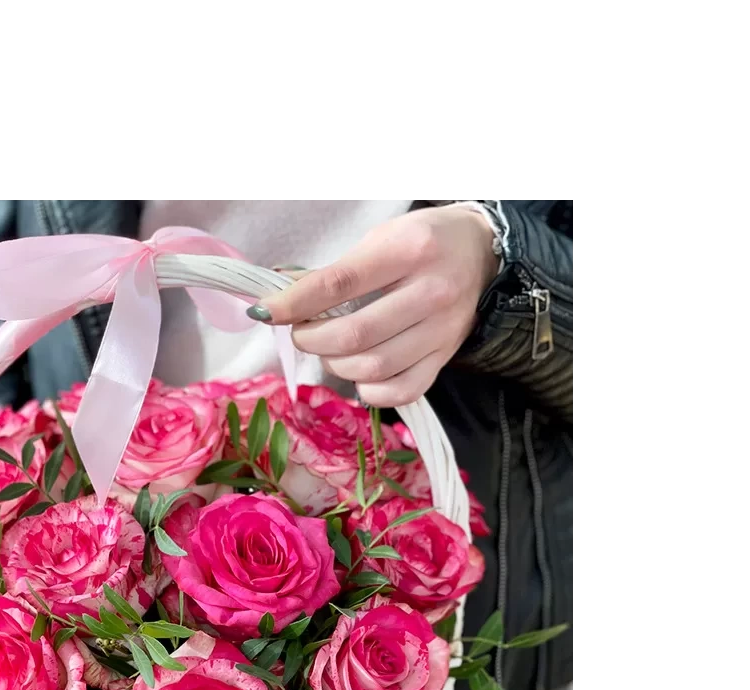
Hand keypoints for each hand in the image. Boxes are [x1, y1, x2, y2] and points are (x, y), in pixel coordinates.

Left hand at [249, 206, 499, 406]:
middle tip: (302, 331)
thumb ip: (334, 272)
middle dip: (312, 339)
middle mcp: (431, 291)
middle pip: (354, 335)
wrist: (484, 252)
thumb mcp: (379, 239)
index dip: (294, 303)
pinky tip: (359, 375)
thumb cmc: (421, 242)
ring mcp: (442, 330)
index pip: (339, 284)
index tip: (265, 312)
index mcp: (409, 249)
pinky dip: (369, 391)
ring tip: (328, 349)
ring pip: (373, 367)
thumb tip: (277, 296)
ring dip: (335, 364)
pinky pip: (401, 391)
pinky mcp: (446, 357)